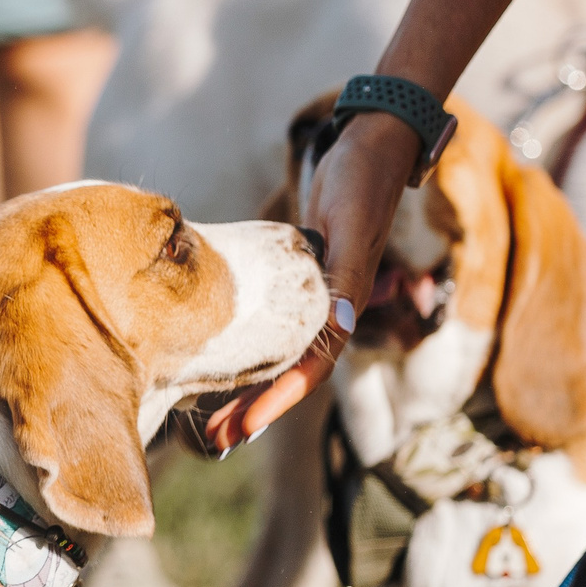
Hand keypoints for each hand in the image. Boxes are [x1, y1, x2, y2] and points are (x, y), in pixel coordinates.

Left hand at [201, 109, 421, 451]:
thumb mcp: (352, 224)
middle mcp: (331, 309)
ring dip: (251, 389)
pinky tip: (225, 362)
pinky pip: (275, 329)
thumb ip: (346, 276)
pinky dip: (254, 351)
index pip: (308, 369)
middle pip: (291, 375)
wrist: (372, 143)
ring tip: (214, 419)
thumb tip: (341, 324)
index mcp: (344, 304)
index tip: (242, 430)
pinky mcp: (302, 278)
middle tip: (216, 443)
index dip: (275, 402)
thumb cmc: (362, 180)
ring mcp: (316, 296)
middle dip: (255, 409)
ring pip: (281, 357)